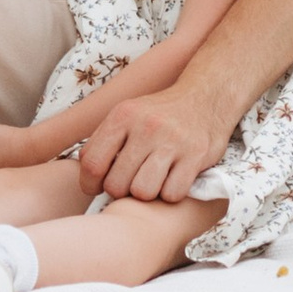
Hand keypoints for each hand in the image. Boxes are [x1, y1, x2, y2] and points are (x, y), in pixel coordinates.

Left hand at [71, 72, 231, 205]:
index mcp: (123, 115)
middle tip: (131, 181)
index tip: (98, 187)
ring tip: (152, 180)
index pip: (92, 163)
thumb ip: (104, 141)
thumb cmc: (159, 114)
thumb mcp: (127, 114)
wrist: (205, 97)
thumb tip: (87, 177)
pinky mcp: (196, 156)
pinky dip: (171, 194)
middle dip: (121, 191)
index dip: (90, 183)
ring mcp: (172, 141)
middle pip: (116, 184)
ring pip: (143, 193)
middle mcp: (146, 127)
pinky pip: (172, 194)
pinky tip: (173, 179)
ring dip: (146, 194)